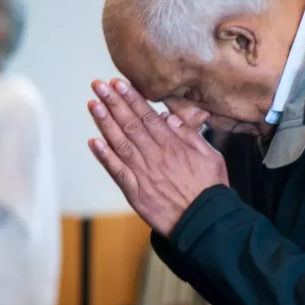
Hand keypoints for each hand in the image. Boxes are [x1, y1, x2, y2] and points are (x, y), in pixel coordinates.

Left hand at [87, 79, 228, 235]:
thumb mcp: (211, 156)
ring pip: (121, 143)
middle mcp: (156, 156)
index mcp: (173, 145)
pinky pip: (117, 172)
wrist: (205, 221)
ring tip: (93, 105)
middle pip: (131, 124)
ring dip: (105, 123)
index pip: (148, 116)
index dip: (131, 98)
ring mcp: (144, 173)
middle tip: (98, 86)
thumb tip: (171, 118)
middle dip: (113, 103)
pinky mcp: (136, 192)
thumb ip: (191, 136)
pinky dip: (104, 157)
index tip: (118, 83)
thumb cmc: (210, 189)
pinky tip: (93, 142)